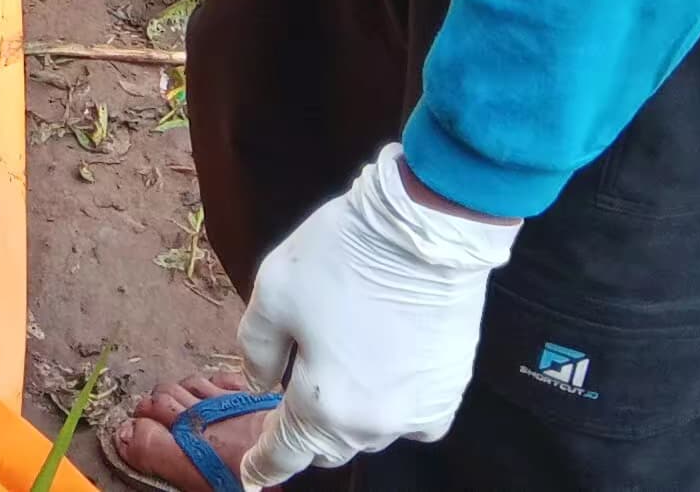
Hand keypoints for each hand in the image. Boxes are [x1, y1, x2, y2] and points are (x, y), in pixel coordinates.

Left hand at [236, 145, 519, 481]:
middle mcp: (373, 423)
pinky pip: (412, 418)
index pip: (287, 451)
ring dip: (348, 416)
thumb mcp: (272, 295)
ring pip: (371, 432)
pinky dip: (391, 407)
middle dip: (306, 430)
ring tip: (337, 372)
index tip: (249, 476)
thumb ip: (258, 351)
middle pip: (329, 445)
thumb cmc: (339, 258)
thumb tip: (262, 386)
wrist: (422, 232)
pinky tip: (382, 373)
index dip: (264, 466)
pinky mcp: (450, 390)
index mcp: (323, 405)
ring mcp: (418, 411)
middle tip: (292, 398)